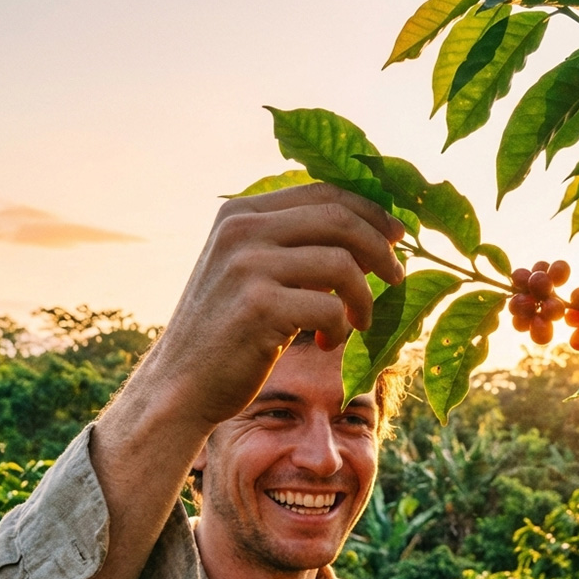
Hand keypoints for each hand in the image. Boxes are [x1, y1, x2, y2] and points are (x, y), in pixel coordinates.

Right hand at [145, 182, 405, 429]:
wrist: (181, 385)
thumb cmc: (228, 334)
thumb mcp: (250, 274)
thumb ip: (292, 248)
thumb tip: (366, 235)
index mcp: (240, 213)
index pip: (323, 192)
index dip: (370, 212)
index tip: (397, 237)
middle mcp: (241, 230)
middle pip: (340, 219)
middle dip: (381, 249)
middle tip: (397, 278)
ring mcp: (247, 266)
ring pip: (343, 264)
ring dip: (364, 298)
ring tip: (358, 322)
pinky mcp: (259, 308)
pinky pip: (331, 308)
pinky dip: (341, 330)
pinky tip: (325, 345)